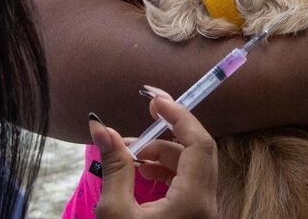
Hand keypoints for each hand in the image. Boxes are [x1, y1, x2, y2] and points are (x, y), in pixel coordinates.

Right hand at [89, 95, 217, 218]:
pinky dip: (166, 170)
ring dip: (162, 153)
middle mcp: (207, 203)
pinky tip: (142, 170)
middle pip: (197, 151)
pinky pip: (188, 182)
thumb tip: (100, 127)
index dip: (179, 116)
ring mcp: (202, 211)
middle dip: (167, 133)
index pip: (200, 143)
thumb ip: (114, 167)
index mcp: (194, 199)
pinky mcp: (193, 216)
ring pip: (191, 166)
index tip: (154, 100)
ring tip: (130, 153)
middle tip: (144, 120)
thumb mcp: (115, 212)